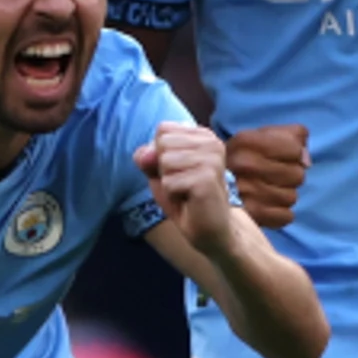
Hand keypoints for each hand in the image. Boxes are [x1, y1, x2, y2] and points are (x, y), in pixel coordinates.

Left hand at [136, 121, 243, 249]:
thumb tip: (145, 154)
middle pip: (162, 143)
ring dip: (168, 182)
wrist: (208, 228)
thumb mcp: (158, 171)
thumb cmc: (184, 197)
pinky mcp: (208, 178)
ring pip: (165, 161)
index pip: (163, 129)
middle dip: (163, 168)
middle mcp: (212, 142)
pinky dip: (172, 195)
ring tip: (186, 191)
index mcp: (203, 134)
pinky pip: (169, 182)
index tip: (177, 170)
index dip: (159, 153)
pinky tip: (189, 200)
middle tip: (182, 183)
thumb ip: (147, 156)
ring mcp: (212, 159)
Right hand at [223, 124, 308, 229]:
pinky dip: (279, 214)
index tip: (282, 158)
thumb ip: (290, 136)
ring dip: (283, 195)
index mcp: (247, 141)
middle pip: (297, 175)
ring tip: (266, 192)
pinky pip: (286, 216)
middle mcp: (245, 164)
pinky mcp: (251, 215)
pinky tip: (266, 206)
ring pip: (291, 197)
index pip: (295, 149)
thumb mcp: (258, 137)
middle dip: (289, 177)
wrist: (203, 187)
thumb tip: (306, 160)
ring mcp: (246, 191)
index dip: (293, 154)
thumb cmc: (240, 159)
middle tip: (272, 177)